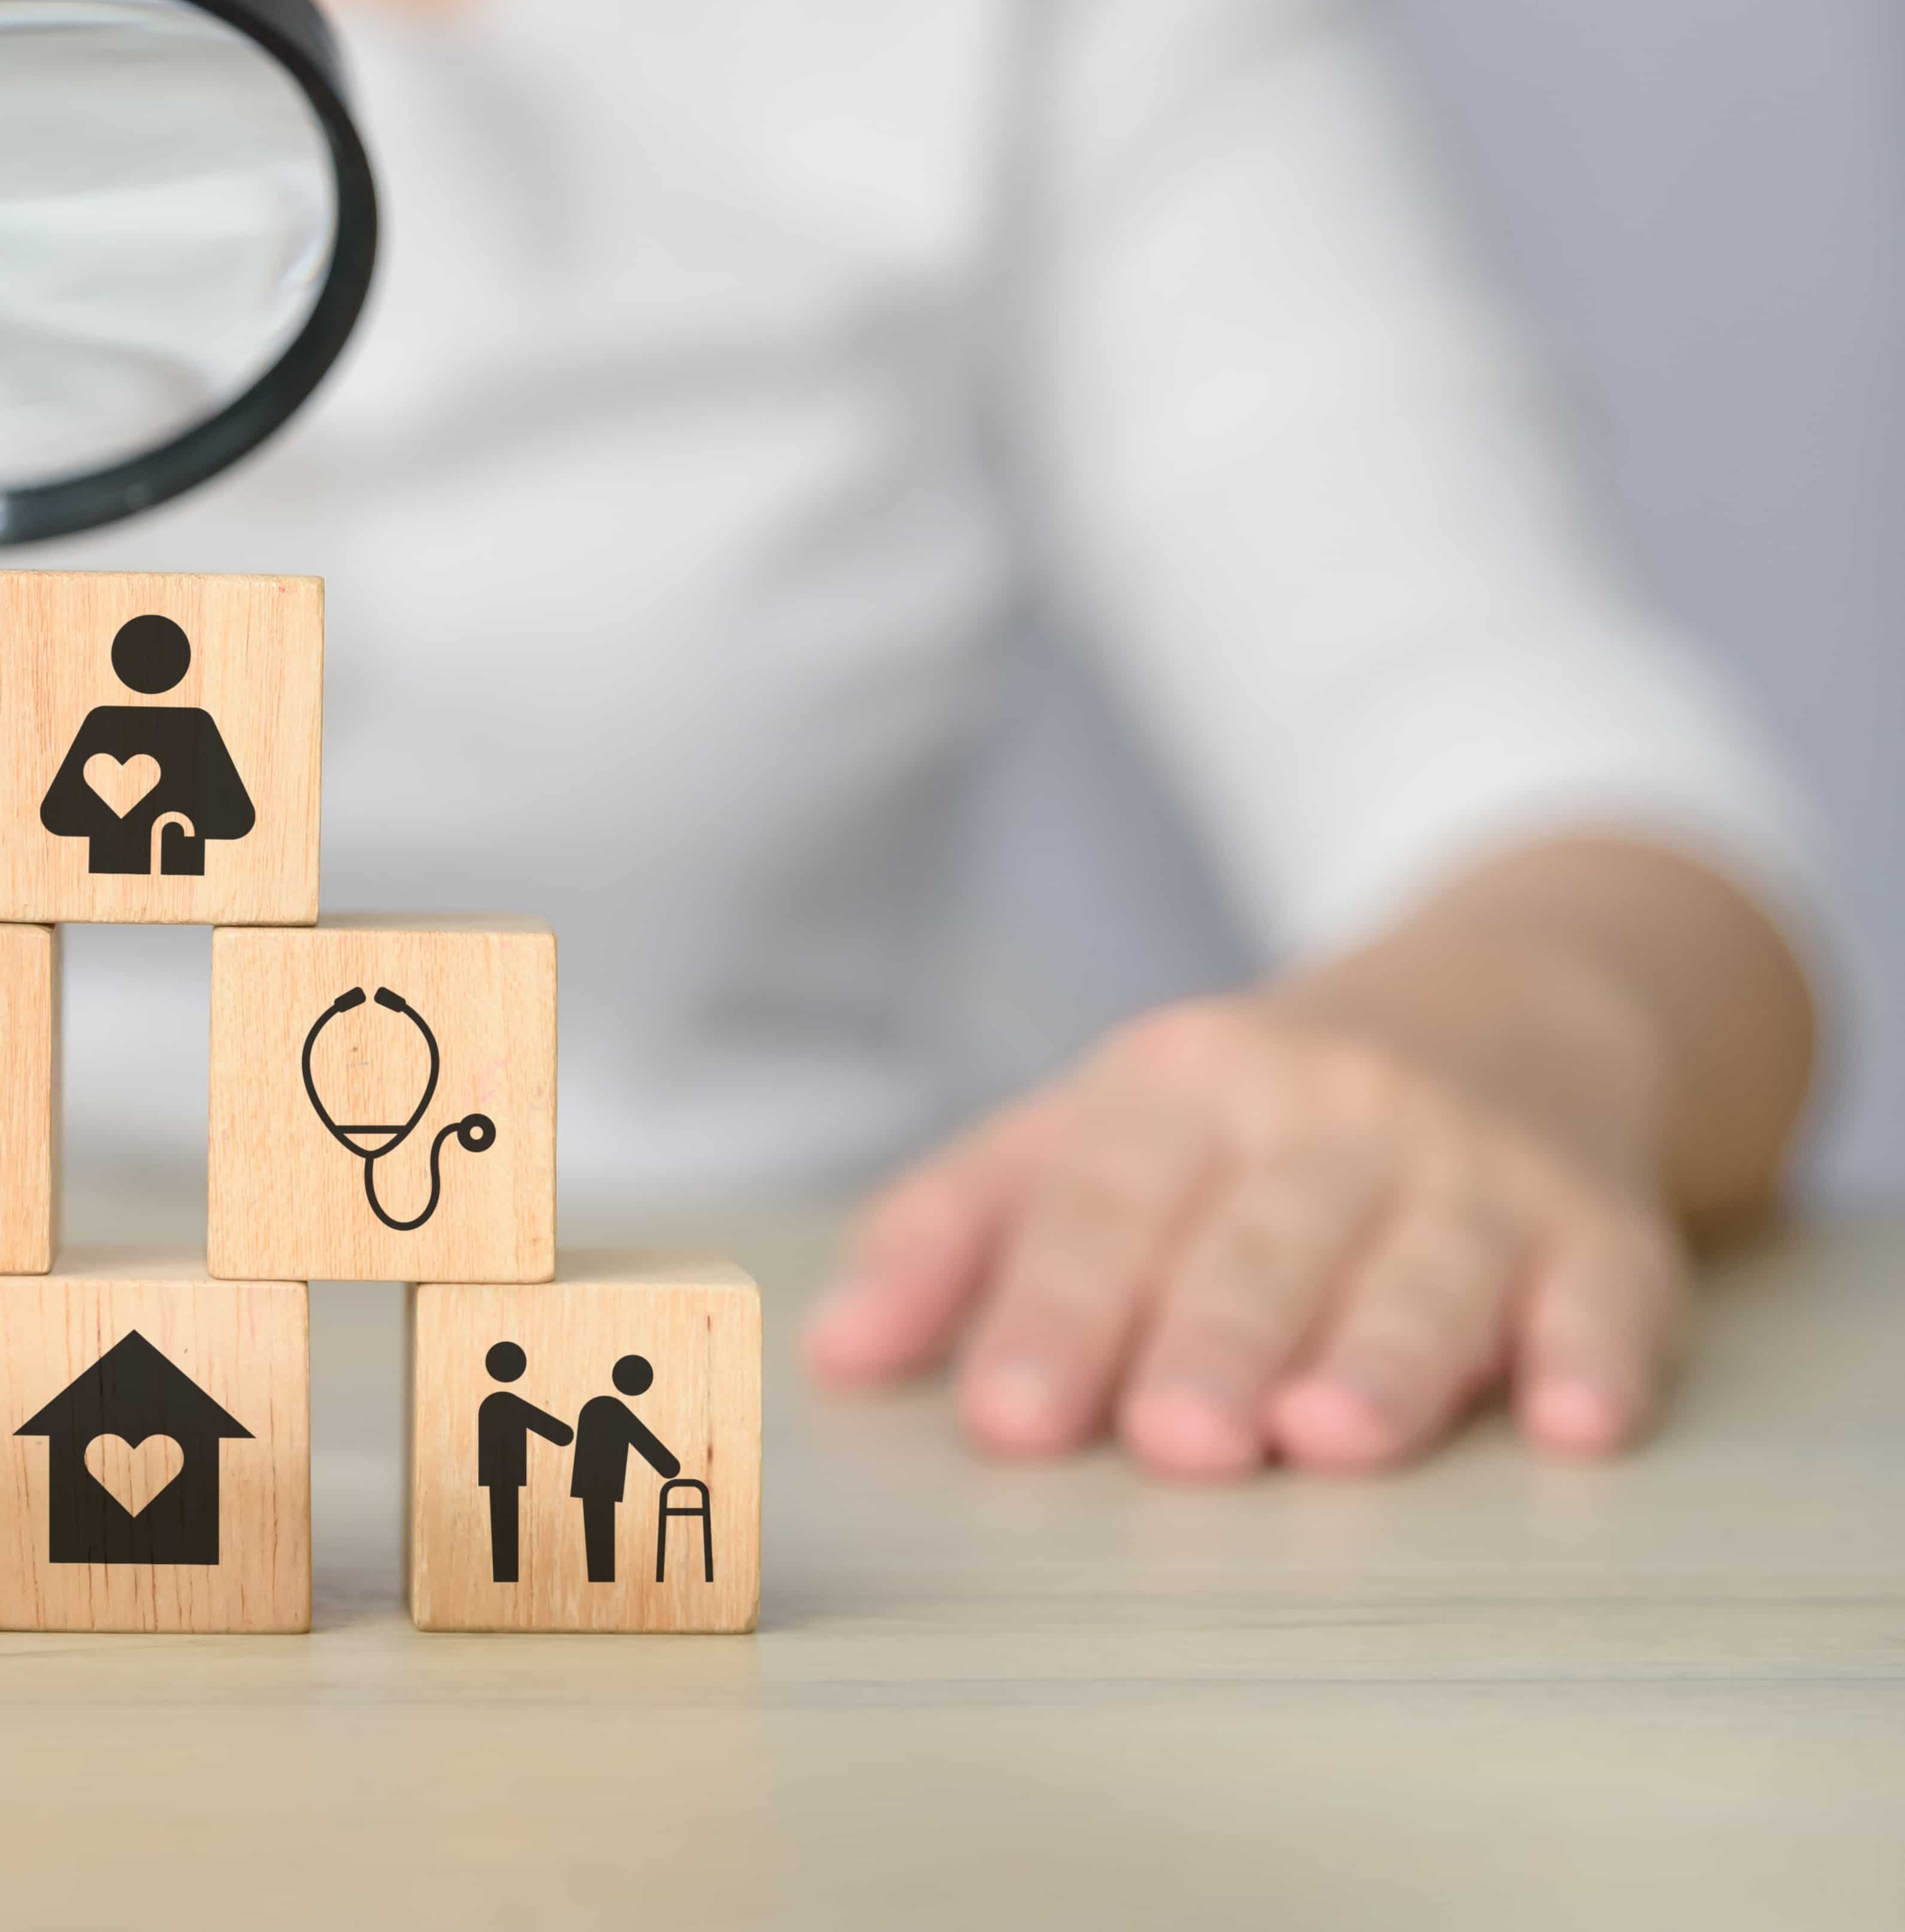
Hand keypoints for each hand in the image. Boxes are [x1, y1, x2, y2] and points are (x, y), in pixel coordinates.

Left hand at [804, 998, 1689, 1476]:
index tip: (1005, 1420)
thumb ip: (956, 1234)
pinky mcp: (1603, 1227)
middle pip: (1256, 1243)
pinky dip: (1597, 1357)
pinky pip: (1608, 1293)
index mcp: (1176, 1092)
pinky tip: (1576, 1424)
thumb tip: (831, 1355)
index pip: (1098, 1210)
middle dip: (1212, 1342)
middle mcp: (1327, 1115)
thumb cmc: (1252, 1113)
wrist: (1509, 999)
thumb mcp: (1091, 1131)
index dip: (1049, 1314)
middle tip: (1173, 1441)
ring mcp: (1473, 1170)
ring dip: (1380, 1357)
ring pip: (1421, 1269)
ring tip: (1329, 1439)